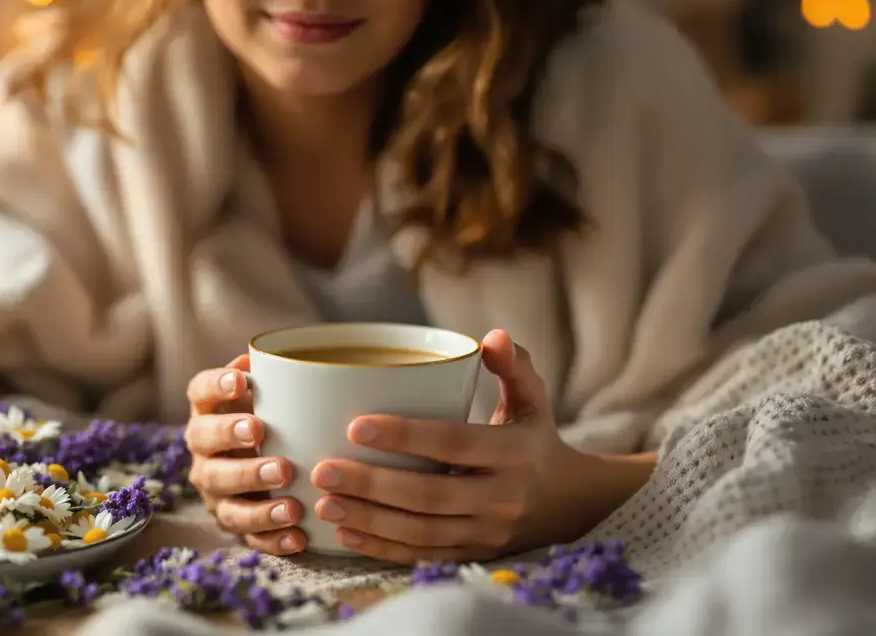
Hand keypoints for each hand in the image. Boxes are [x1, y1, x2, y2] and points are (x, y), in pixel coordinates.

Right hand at [185, 354, 306, 554]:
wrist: (273, 469)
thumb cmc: (274, 421)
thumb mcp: (271, 397)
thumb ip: (274, 379)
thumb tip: (272, 357)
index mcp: (209, 412)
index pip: (199, 392)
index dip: (215, 385)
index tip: (241, 381)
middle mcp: (204, 453)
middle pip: (206, 448)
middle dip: (231, 440)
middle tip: (261, 433)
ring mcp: (216, 492)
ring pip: (226, 499)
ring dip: (257, 501)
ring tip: (291, 503)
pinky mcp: (234, 523)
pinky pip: (249, 536)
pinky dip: (273, 538)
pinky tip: (298, 535)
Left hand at [308, 329, 589, 564]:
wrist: (571, 504)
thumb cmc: (535, 440)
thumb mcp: (533, 400)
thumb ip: (513, 366)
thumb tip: (492, 336)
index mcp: (515, 452)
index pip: (455, 443)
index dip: (406, 436)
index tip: (355, 426)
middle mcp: (503, 498)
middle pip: (429, 496)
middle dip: (371, 485)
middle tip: (323, 470)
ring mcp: (488, 534)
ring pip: (422, 533)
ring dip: (368, 520)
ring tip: (322, 503)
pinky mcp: (473, 556)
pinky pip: (423, 557)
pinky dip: (382, 549)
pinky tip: (344, 533)